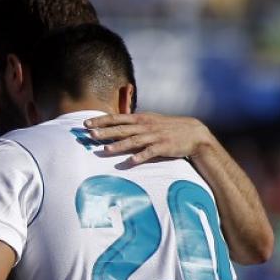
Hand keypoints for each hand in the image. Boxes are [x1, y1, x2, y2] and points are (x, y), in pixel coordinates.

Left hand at [84, 113, 213, 165]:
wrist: (194, 133)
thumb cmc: (167, 128)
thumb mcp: (149, 122)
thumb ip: (132, 124)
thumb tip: (112, 128)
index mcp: (140, 118)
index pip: (117, 118)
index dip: (101, 120)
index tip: (86, 123)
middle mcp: (145, 126)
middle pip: (122, 129)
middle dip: (105, 132)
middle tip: (89, 134)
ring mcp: (154, 136)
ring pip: (133, 141)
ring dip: (119, 145)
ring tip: (105, 149)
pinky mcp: (163, 147)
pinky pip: (150, 152)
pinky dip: (140, 157)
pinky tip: (130, 162)